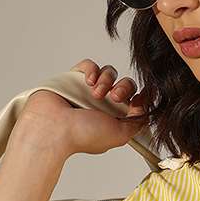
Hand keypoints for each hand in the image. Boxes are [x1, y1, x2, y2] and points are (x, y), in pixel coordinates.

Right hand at [15, 59, 149, 159]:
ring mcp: (88, 90)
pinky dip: (92, 70)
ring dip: (107, 80)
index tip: (138, 100)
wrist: (53, 128)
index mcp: (115, 118)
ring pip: (109, 73)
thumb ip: (137, 122)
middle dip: (124, 88)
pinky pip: (89, 65)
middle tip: (115, 98)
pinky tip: (89, 82)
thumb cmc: (82, 135)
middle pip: (125, 84)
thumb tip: (146, 108)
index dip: (140, 97)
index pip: (135, 100)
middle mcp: (103, 104)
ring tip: (97, 94)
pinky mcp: (74, 78)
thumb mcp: (120, 135)